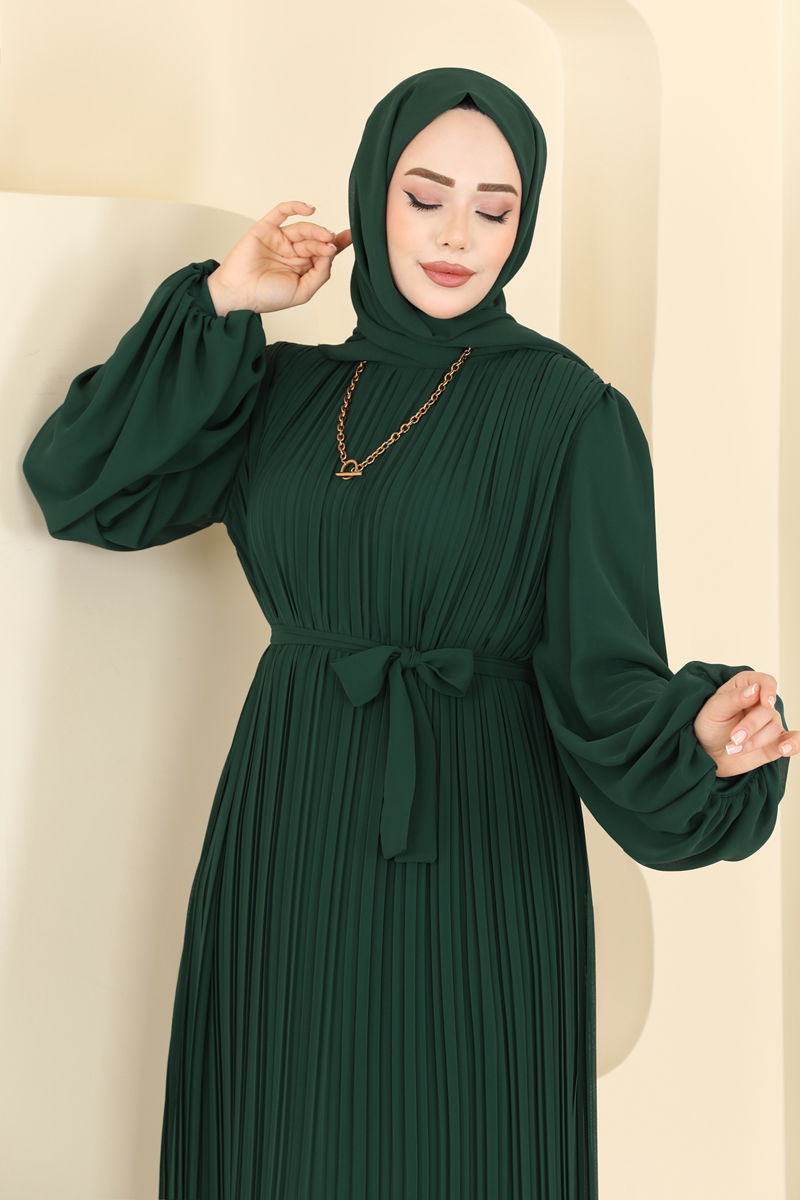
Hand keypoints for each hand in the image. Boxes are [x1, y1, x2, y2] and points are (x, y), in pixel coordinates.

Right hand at [206, 201, 352, 315]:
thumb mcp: (303, 291)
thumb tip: (330, 252)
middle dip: (325, 242)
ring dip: (315, 230)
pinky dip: (295, 206)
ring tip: (325, 236)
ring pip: (302, 228)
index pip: (323, 252)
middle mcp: (292, 252)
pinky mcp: (265, 229)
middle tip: (331, 244)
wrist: (239, 294)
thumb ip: (320, 273)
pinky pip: (282, 212)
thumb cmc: (267, 297)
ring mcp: (279, 239)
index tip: (351, 237)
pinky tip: (310, 209)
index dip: (337, 244)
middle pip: (315, 240)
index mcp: (301, 267)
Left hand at [693, 671, 797, 776]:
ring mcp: (769, 724)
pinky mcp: (775, 743)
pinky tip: (785, 749)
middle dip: (751, 726)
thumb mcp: (714, 709)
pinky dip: (793, 744)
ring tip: (732, 749)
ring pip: (774, 729)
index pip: (765, 682)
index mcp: (746, 687)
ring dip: (754, 742)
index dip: (768, 690)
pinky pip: (792, 741)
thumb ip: (734, 698)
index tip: (766, 701)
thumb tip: (755, 689)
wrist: (707, 752)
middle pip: (768, 710)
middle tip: (733, 738)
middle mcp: (761, 704)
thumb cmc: (710, 725)